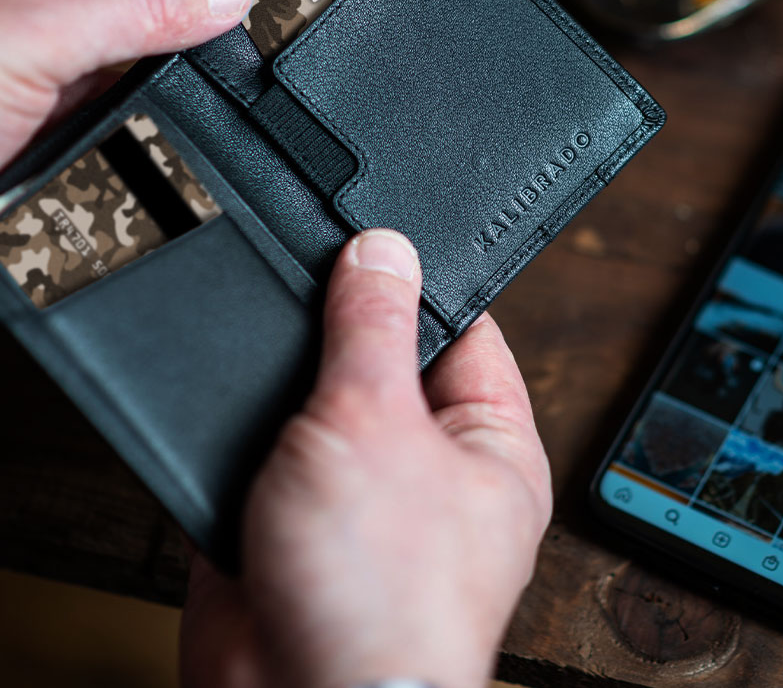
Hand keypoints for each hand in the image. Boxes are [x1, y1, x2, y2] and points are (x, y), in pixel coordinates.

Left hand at [0, 0, 252, 169]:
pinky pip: (98, 84)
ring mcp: (14, 45)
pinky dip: (131, 92)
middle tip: (209, 18)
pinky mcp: (30, 103)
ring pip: (105, 28)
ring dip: (148, 46)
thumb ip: (133, 7)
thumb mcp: (27, 38)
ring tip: (183, 61)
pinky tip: (146, 100)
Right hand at [180, 229, 552, 687]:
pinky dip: (252, 421)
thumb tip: (384, 252)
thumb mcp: (378, 424)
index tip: (377, 241)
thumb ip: (374, 329)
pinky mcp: (295, 511)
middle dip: (342, 327)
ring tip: (272, 355)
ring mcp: (360, 487)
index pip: (465, 330)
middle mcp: (429, 463)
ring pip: (323, 397)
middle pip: (387, 357)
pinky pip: (274, 442)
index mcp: (487, 441)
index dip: (420, 281)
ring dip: (290, 377)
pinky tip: (238, 403)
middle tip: (308, 285)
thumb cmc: (381, 598)